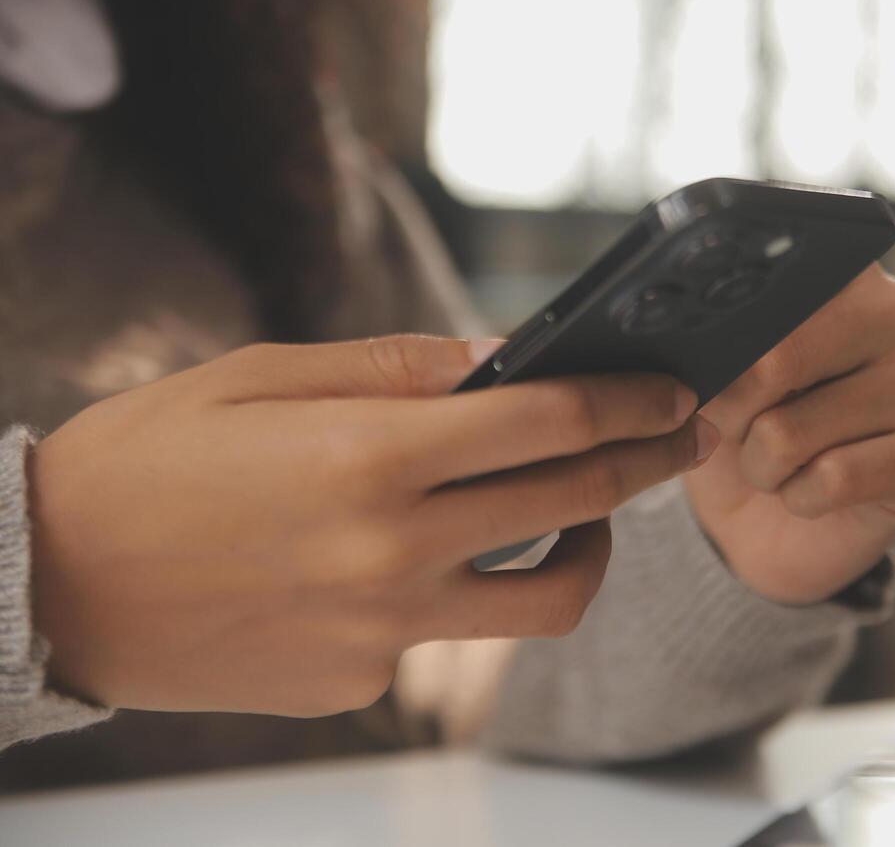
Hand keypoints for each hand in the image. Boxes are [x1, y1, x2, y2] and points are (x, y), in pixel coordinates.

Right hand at [29, 335, 715, 715]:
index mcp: (372, 457)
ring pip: (544, 600)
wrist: (49, 585)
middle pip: (574, 504)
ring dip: (587, 550)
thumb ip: (397, 369)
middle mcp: (393, 552)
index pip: (553, 422)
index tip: (674, 389)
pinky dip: (457, 587)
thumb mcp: (261, 375)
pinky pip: (446, 633)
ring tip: (582, 516)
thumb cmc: (146, 461)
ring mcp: (382, 631)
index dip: (630, 400)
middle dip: (649, 464)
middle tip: (686, 439)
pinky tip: (413, 557)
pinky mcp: (359, 680)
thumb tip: (503, 359)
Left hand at [683, 265, 894, 604]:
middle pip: (772, 361)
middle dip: (732, 417)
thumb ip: (710, 344)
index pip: (761, 289)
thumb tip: (694, 352)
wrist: (771, 525)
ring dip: (764, 467)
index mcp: (840, 268)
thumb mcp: (711, 376)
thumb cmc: (745, 432)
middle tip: (742, 433)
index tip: (701, 376)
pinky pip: (835, 478)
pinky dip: (803, 498)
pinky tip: (817, 491)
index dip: (713, 350)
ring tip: (783, 464)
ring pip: (791, 431)